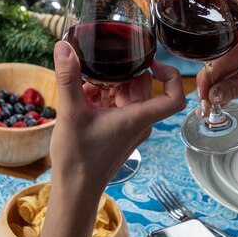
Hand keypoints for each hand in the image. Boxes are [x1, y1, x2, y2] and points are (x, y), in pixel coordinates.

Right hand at [50, 41, 185, 192]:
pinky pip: (118, 107)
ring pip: (128, 95)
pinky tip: (83, 95)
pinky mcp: (118, 133)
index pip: (174, 96)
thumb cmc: (79, 158)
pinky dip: (103, 98)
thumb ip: (68, 77)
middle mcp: (140, 122)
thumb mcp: (71, 112)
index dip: (171, 75)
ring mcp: (129, 128)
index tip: (151, 61)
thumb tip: (64, 46)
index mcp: (138, 117)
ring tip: (85, 82)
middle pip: (144, 87)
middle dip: (123, 73)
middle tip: (100, 65)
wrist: (75, 190)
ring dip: (109, 85)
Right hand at [197, 28, 237, 113]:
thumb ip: (234, 88)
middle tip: (205, 107)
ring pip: (221, 74)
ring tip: (210, 109)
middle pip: (217, 67)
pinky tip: (218, 102)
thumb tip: (212, 96)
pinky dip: (224, 91)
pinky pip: (229, 78)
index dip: (210, 82)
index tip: (204, 99)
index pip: (220, 61)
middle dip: (210, 88)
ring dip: (215, 91)